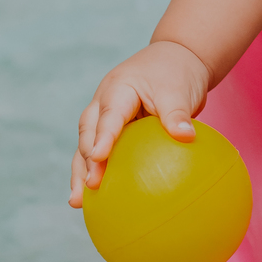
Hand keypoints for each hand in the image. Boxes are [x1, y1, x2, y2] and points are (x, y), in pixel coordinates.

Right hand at [69, 40, 210, 207]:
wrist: (177, 59)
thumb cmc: (177, 72)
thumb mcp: (178, 90)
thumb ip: (178, 113)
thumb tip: (186, 137)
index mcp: (118, 89)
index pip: (108, 116)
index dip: (102, 137)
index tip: (98, 158)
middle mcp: (104, 102)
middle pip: (88, 133)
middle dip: (85, 160)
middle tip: (89, 187)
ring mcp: (105, 116)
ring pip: (87, 144)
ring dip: (81, 171)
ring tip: (76, 202)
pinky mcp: (114, 129)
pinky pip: (103, 150)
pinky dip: (97, 170)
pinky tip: (97, 199)